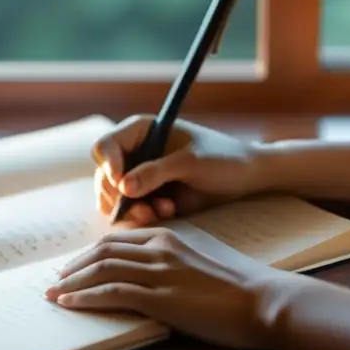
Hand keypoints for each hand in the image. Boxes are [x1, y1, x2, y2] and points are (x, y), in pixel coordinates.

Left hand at [43, 227, 281, 349]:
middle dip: (74, 266)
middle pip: (102, 251)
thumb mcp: (202, 263)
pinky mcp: (160, 297)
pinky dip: (84, 297)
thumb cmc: (241, 288)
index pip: (117, 239)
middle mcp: (159, 248)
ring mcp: (158, 272)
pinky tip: (69, 304)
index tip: (75, 266)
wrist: (266, 301)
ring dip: (71, 283)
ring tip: (53, 295)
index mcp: (169, 237)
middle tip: (55, 280)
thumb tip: (155, 279)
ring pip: (101, 269)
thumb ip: (174, 263)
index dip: (90, 253)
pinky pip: (111, 292)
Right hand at [92, 115, 267, 225]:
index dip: (108, 166)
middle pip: (104, 177)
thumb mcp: (190, 162)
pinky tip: (167, 213)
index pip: (105, 147)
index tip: (123, 185)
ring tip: (161, 212)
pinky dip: (141, 217)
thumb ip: (156, 172)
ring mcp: (139, 176)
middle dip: (121, 197)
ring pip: (113, 199)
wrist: (245, 177)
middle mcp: (134, 153)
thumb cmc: (222, 158)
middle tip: (145, 210)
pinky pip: (129, 212)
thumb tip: (123, 187)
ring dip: (132, 210)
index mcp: (140, 131)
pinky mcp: (148, 197)